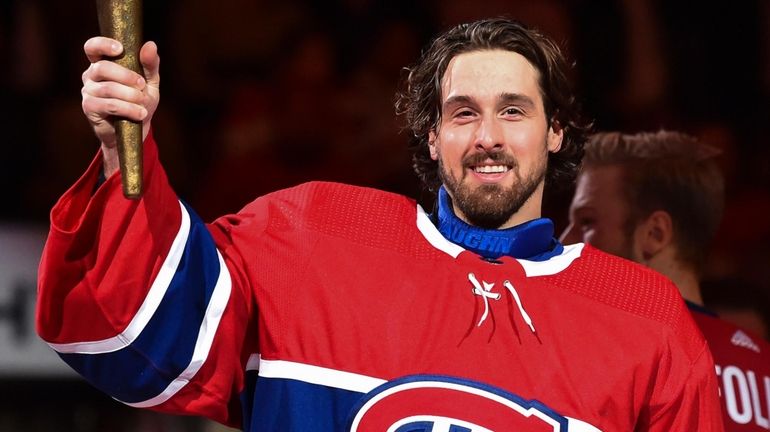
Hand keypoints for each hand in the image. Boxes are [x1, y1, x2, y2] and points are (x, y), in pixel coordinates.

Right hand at [81, 37, 159, 175]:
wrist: (136, 130)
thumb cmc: (140, 102)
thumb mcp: (150, 82)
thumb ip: (150, 64)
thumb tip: (150, 45)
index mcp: (103, 64)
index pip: (92, 47)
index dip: (103, 45)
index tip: (120, 49)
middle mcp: (91, 75)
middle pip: (102, 68)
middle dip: (126, 76)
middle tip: (142, 85)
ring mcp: (88, 92)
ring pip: (108, 88)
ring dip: (130, 96)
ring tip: (144, 103)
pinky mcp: (89, 108)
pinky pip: (109, 105)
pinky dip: (128, 109)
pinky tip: (140, 114)